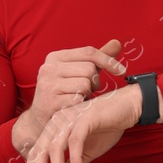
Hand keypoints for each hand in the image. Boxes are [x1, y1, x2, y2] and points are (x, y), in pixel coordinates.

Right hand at [12, 39, 125, 154]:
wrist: (40, 120)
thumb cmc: (64, 94)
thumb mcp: (78, 73)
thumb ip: (97, 59)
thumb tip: (117, 42)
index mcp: (55, 57)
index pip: (88, 52)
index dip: (108, 60)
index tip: (121, 70)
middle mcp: (49, 68)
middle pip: (89, 69)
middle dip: (94, 81)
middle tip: (87, 90)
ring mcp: (48, 85)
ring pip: (85, 84)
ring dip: (87, 94)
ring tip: (78, 97)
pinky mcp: (51, 102)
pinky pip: (79, 99)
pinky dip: (81, 104)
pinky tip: (74, 106)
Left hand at [25, 84, 143, 162]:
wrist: (126, 108)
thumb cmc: (104, 128)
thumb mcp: (83, 154)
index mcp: (54, 129)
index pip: (36, 153)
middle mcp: (57, 122)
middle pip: (40, 151)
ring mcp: (70, 118)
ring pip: (55, 147)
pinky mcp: (85, 118)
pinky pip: (75, 141)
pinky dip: (75, 158)